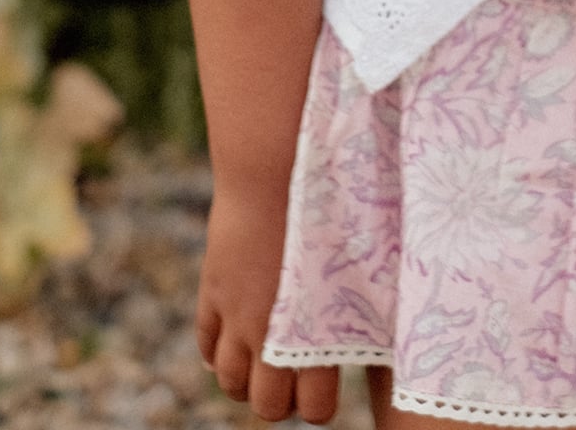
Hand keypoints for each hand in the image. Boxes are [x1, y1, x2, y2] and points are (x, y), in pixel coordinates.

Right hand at [195, 177, 340, 424]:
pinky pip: (206, 345)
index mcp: (316, 334)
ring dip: (244, 380)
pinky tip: (232, 338)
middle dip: (278, 400)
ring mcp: (237, 316)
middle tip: (289, 378)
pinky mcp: (213, 292)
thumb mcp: (354, 262)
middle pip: (266, 407)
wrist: (275, 169)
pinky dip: (216, 352)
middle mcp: (272, 334)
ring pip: (229, 383)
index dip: (317, 405)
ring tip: (259, 361)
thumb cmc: (328, 208)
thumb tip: (368, 336)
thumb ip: (354, 309)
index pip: (314, 411)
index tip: (322, 387)